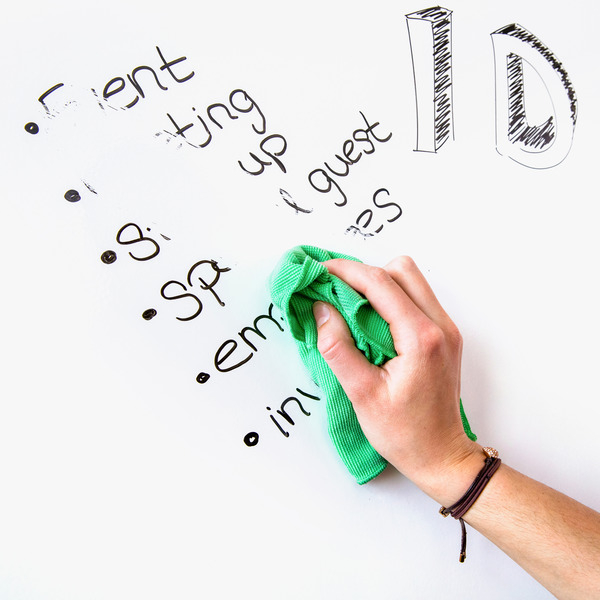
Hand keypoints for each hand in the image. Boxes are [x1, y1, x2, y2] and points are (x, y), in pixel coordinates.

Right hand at [313, 256, 480, 502]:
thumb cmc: (404, 433)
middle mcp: (440, 326)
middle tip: (333, 289)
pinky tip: (369, 318)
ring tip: (349, 304)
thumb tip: (321, 309)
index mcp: (421, 338)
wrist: (442, 455)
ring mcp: (446, 328)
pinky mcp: (444, 335)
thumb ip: (338, 348)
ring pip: (411, 280)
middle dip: (363, 272)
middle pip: (401, 270)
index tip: (318, 271)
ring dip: (378, 283)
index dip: (345, 271)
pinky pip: (416, 298)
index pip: (380, 284)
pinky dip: (390, 297)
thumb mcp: (361, 394)